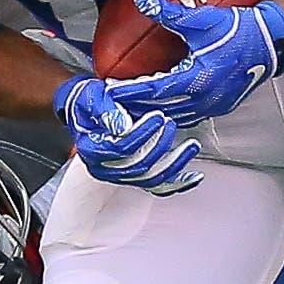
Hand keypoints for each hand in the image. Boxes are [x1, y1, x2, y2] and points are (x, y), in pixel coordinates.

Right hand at [54, 76, 202, 195]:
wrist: (88, 110)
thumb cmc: (90, 102)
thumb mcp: (93, 97)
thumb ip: (106, 109)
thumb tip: (122, 126)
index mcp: (92, 149)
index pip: (120, 148)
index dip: (141, 133)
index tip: (157, 117)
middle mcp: (105, 168)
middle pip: (138, 165)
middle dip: (159, 145)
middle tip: (171, 124)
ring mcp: (121, 175)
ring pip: (151, 178)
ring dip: (175, 163)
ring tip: (191, 146)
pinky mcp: (136, 177)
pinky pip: (159, 187)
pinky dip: (179, 183)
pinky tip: (194, 177)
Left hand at [105, 0, 283, 124]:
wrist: (271, 42)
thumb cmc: (238, 30)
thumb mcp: (201, 19)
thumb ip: (169, 12)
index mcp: (197, 78)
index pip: (154, 90)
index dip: (130, 91)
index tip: (110, 89)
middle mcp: (204, 97)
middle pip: (161, 109)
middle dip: (136, 106)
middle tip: (114, 102)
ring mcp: (214, 105)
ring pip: (176, 116)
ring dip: (154, 113)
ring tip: (133, 108)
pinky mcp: (222, 106)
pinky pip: (191, 116)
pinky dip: (172, 113)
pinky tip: (162, 108)